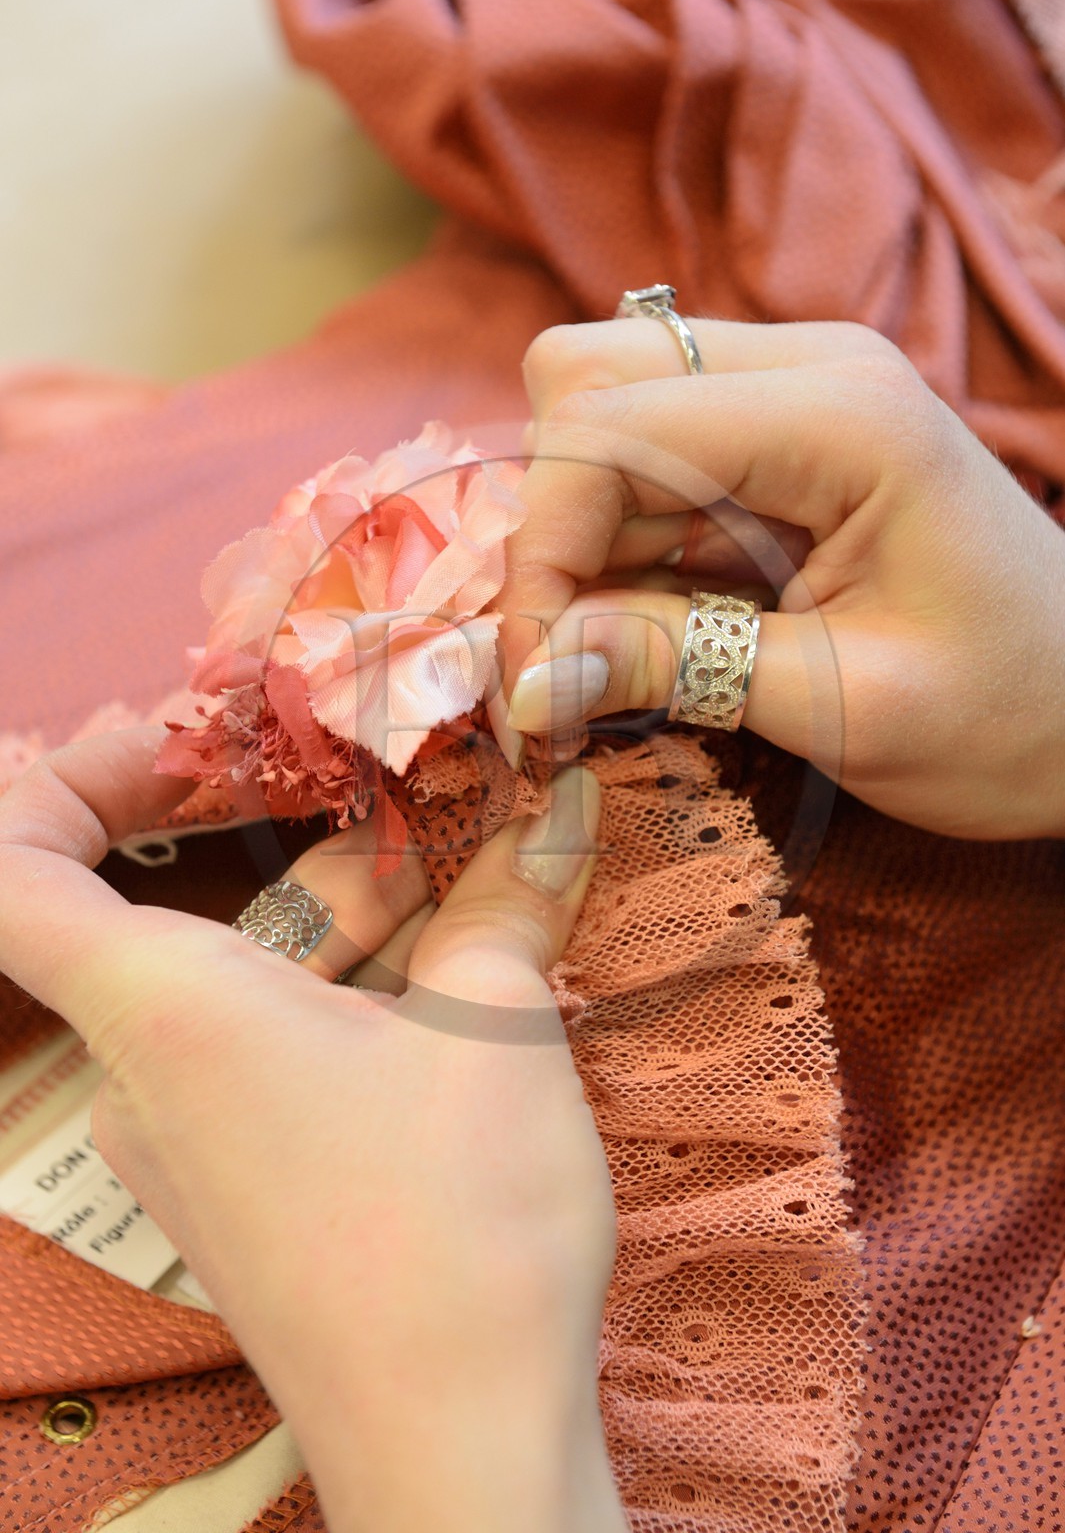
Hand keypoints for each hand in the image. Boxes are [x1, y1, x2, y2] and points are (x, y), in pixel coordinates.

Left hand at [0, 729, 625, 1532]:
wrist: (459, 1453)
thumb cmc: (457, 1227)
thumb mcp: (497, 1029)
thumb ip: (511, 896)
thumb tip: (557, 800)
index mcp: (164, 1012)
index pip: (13, 867)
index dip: (73, 776)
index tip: (185, 743)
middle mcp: (143, 1076)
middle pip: (171, 912)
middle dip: (296, 842)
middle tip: (410, 794)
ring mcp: (185, 1145)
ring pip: (239, 983)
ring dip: (348, 922)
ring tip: (474, 883)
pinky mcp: (237, 1193)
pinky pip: (263, 1055)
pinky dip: (344, 999)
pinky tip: (455, 992)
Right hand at [498, 318, 1064, 839]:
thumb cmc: (1007, 716)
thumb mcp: (845, 709)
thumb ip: (678, 668)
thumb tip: (525, 678)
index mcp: (842, 414)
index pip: (612, 427)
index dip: (545, 549)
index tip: (537, 678)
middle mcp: (805, 368)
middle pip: (586, 383)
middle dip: (554, 526)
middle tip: (576, 655)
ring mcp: (789, 397)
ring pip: (602, 423)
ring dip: (585, 544)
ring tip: (627, 660)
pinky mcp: (775, 446)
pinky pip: (647, 470)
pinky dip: (622, 552)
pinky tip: (663, 631)